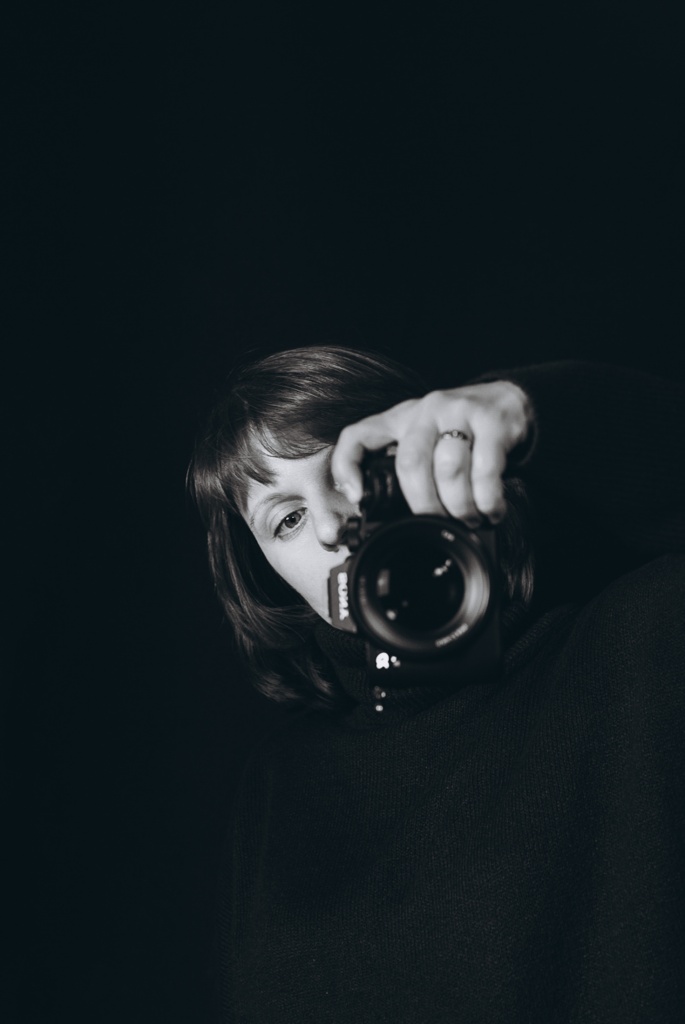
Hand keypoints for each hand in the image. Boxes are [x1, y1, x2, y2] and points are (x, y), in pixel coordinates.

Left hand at [331, 380, 531, 525]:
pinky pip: (485, 471)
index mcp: (400, 419)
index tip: (358, 498)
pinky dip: (487, 501)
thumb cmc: (461, 429)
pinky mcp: (492, 422)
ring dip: (459, 507)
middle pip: (411, 464)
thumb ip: (404, 468)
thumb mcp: (424, 439)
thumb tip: (388, 513)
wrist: (509, 402)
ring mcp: (459, 412)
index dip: (348, 468)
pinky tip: (490, 511)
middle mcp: (425, 411)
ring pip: (449, 470)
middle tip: (437, 523)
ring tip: (468, 519)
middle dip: (424, 505)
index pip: (358, 435)